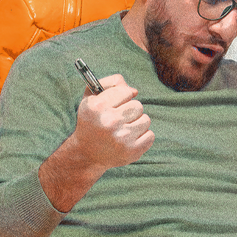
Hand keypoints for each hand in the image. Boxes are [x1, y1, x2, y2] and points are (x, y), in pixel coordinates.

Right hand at [39, 74, 153, 211]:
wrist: (86, 154)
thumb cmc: (92, 121)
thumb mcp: (91, 97)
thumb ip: (110, 83)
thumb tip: (134, 90)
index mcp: (97, 107)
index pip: (126, 91)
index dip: (122, 97)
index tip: (115, 104)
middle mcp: (109, 122)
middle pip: (138, 106)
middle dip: (130, 111)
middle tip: (118, 119)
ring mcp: (121, 138)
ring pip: (146, 120)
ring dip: (137, 123)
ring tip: (123, 130)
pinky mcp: (131, 152)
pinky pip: (150, 135)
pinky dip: (142, 137)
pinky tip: (129, 139)